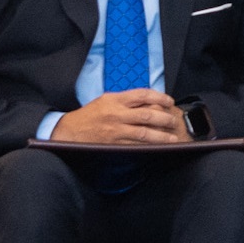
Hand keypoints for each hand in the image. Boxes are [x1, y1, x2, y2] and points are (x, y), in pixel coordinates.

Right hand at [51, 89, 187, 144]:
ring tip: (172, 137)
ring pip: (144, 133)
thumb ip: (126, 100)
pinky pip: (135, 145)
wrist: (69, 131)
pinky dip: (148, 147)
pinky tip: (158, 148)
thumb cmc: (90, 115)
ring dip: (161, 136)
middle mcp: (117, 114)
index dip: (159, 97)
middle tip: (174, 120)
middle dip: (164, 118)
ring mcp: (116, 130)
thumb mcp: (106, 100)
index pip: (142, 95)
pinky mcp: (114, 144)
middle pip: (147, 115)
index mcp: (115, 99)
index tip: (169, 101)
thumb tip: (149, 102)